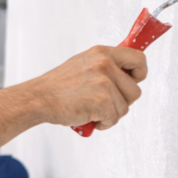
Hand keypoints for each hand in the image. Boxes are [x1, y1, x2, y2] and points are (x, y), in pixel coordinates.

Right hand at [31, 45, 146, 130]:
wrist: (38, 99)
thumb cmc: (57, 87)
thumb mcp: (83, 64)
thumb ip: (105, 65)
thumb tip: (125, 74)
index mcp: (102, 53)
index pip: (138, 58)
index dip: (140, 73)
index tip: (132, 81)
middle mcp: (105, 64)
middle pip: (135, 90)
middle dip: (122, 101)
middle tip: (104, 103)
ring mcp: (104, 83)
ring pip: (125, 107)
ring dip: (111, 114)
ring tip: (92, 110)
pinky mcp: (102, 101)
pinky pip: (114, 119)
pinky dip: (103, 123)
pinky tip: (89, 117)